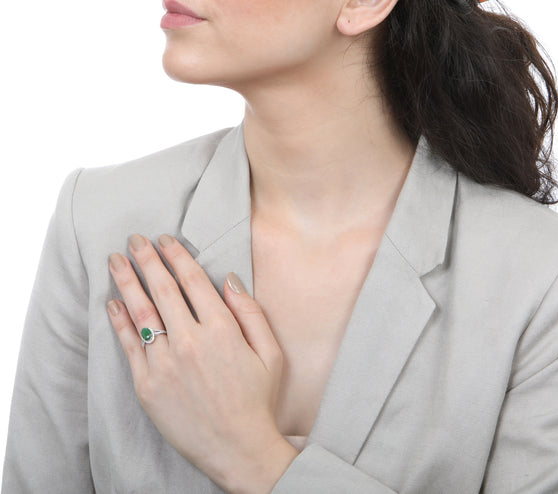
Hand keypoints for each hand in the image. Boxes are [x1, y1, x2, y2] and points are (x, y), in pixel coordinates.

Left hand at [106, 233, 298, 493]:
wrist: (237, 448)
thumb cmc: (257, 399)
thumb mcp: (270, 353)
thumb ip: (250, 312)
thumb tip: (229, 279)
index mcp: (221, 330)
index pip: (193, 281)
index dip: (177, 256)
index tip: (166, 240)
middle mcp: (190, 341)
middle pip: (163, 290)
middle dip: (147, 260)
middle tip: (135, 240)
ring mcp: (165, 364)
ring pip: (141, 313)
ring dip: (127, 282)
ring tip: (115, 260)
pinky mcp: (148, 385)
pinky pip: (129, 346)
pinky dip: (119, 321)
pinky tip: (112, 302)